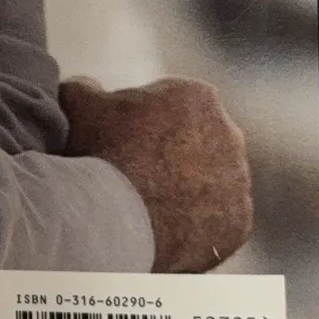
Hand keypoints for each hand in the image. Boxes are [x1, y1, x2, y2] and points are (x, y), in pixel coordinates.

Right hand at [60, 75, 252, 273]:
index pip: (172, 107)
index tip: (121, 144)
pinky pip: (218, 223)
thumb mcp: (80, 106)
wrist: (117, 221)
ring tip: (147, 210)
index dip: (143, 124)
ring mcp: (238, 182)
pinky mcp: (239, 222)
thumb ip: (85, 87)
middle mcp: (230, 135)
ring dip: (187, 193)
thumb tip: (85, 86)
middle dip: (172, 157)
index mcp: (197, 97)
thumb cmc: (100, 156)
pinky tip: (165, 232)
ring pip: (210, 184)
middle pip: (196, 144)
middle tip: (135, 177)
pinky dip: (197, 228)